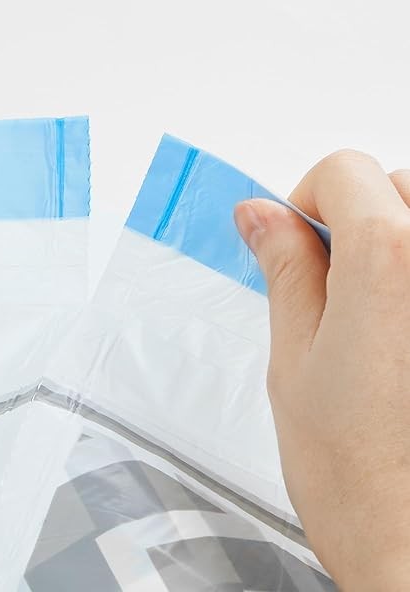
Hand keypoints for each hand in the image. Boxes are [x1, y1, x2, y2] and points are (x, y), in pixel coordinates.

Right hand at [235, 151, 409, 590]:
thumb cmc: (366, 487)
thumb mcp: (295, 363)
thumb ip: (286, 271)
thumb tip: (263, 217)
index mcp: (392, 261)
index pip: (345, 171)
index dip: (307, 204)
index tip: (297, 246)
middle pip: (398, 185)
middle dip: (358, 221)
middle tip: (335, 290)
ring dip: (397, 248)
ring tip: (380, 323)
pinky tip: (401, 339)